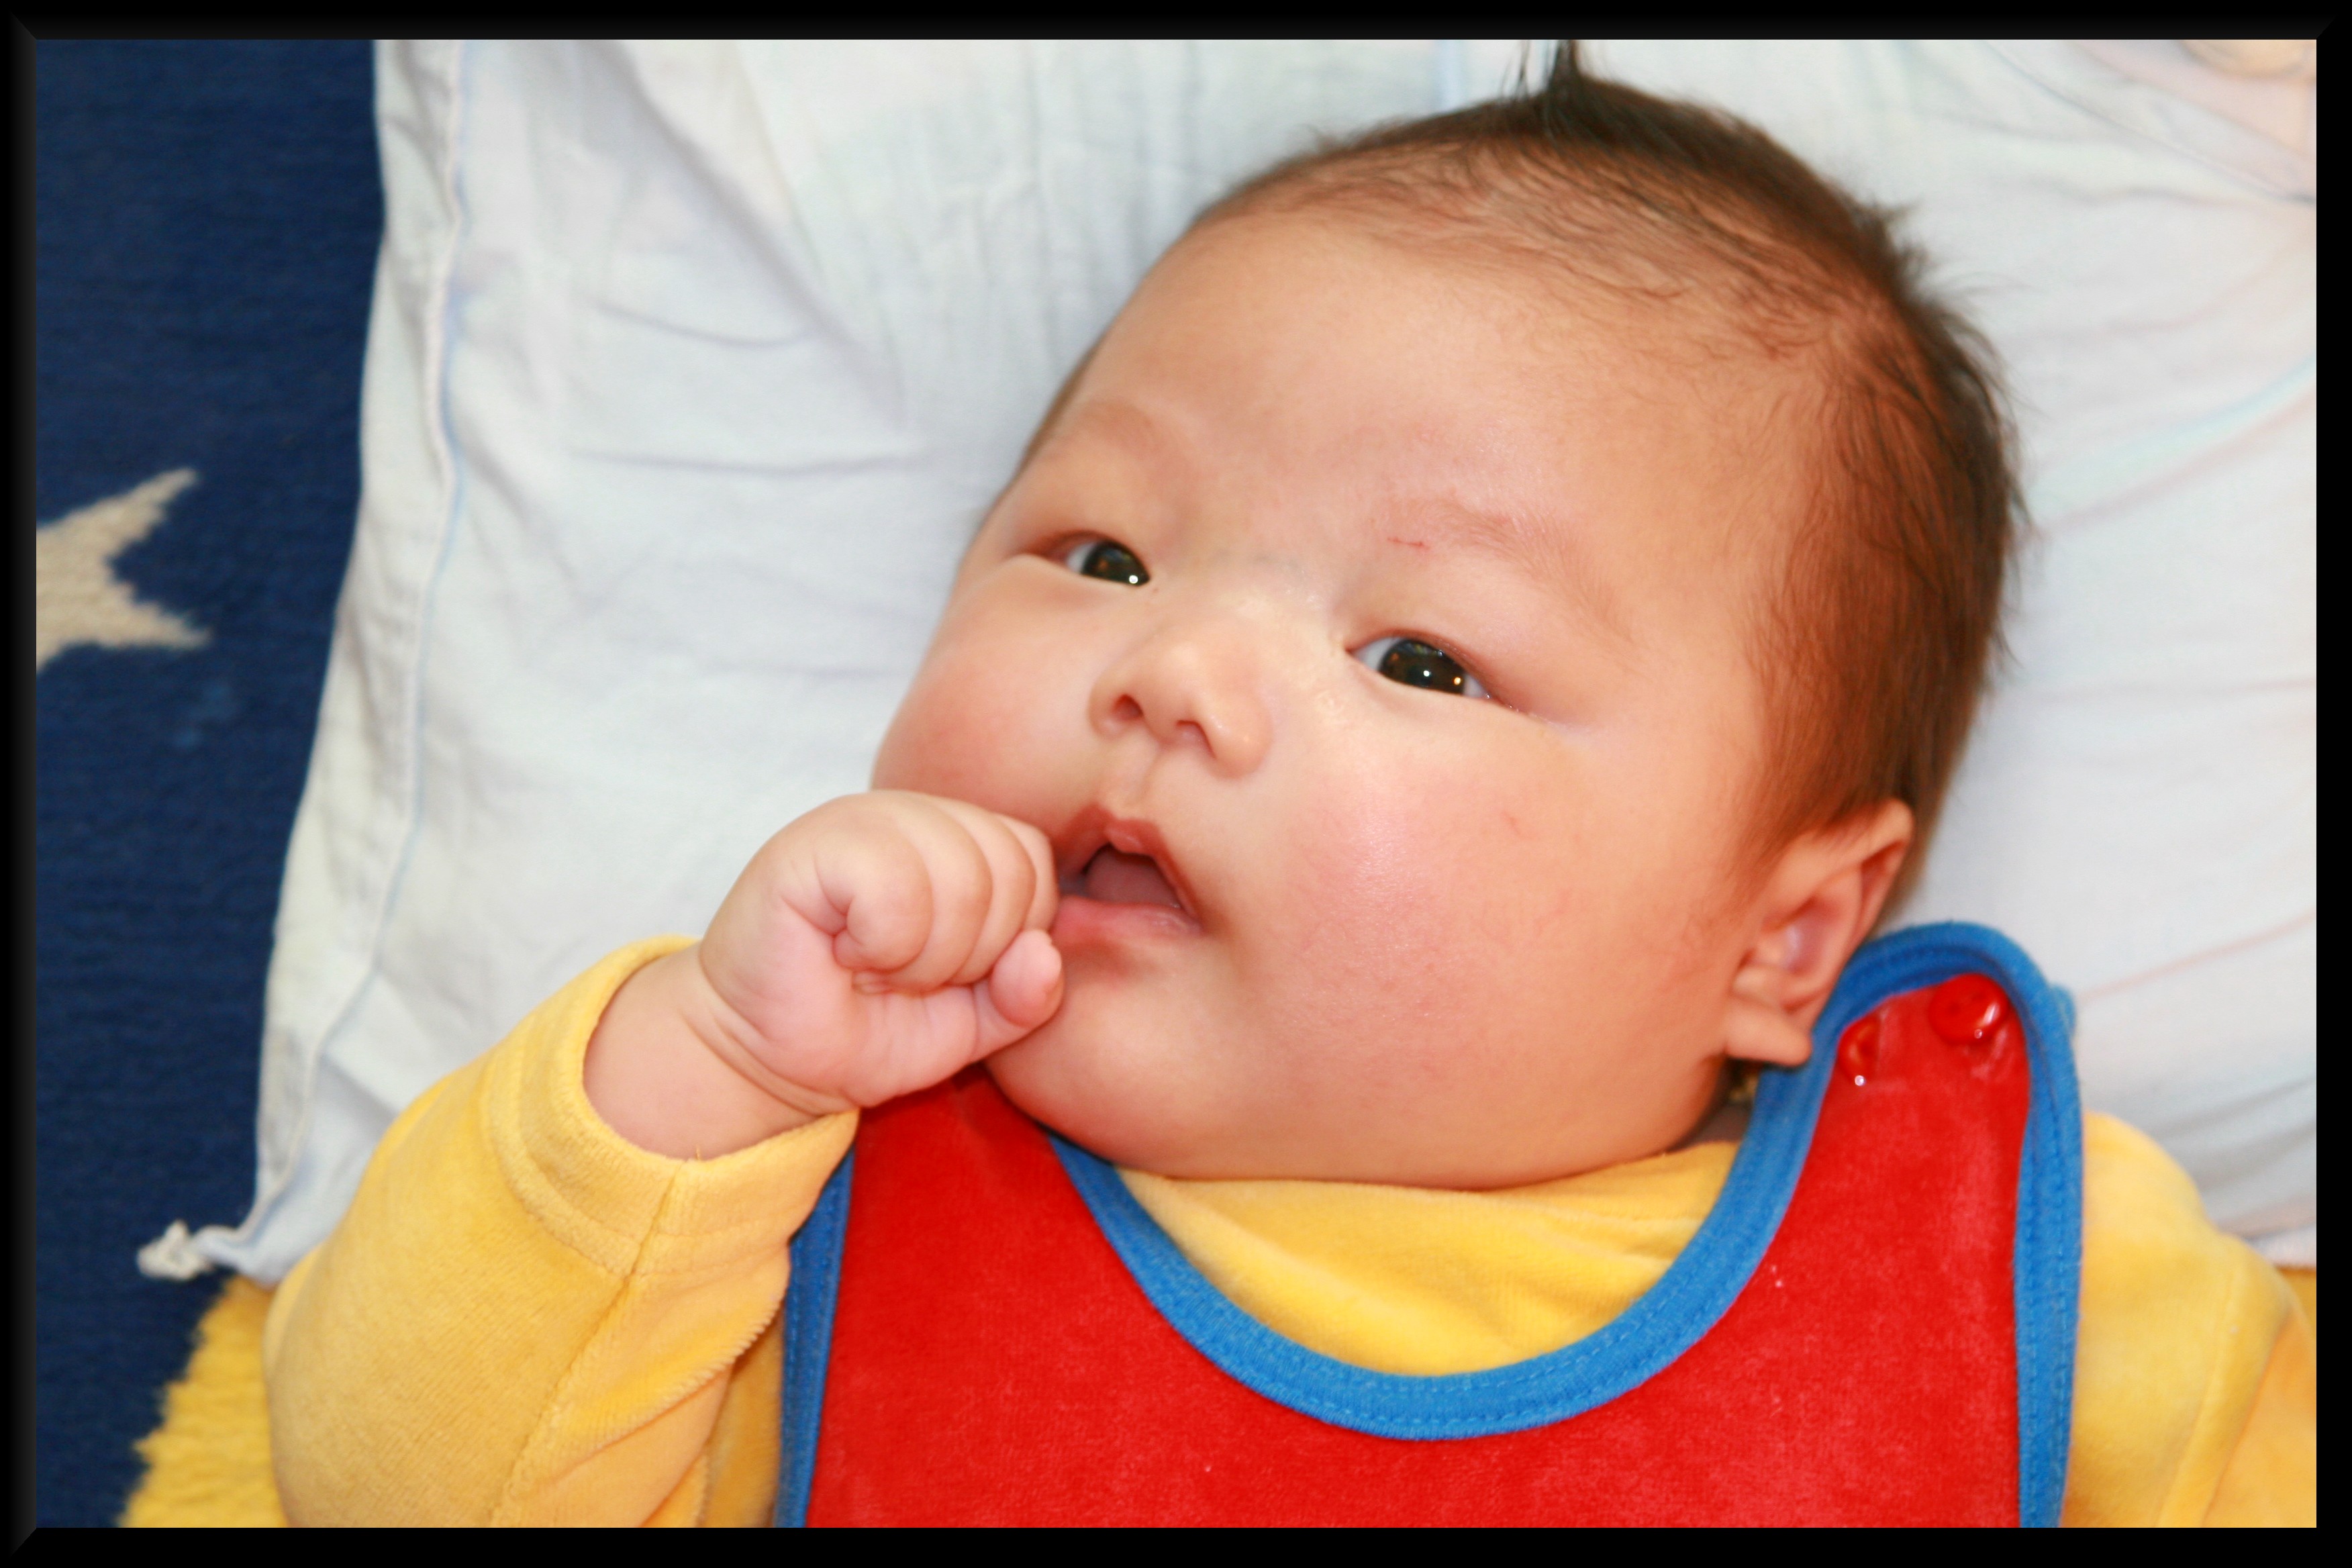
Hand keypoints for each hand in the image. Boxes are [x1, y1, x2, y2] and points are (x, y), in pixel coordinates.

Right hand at [584, 792, 1062, 1156]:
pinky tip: (843, 953)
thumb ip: (1025, 997)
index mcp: (955, 837)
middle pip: (1008, 870)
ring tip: (871, 967)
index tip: (944, 974)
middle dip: (966, 957)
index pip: (1033, 862)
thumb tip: (1042, 952)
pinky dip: (881, 945)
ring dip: (920, 959)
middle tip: (900, 976)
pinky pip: (896, 887)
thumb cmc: (864, 1029)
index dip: (1005, 941)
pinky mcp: (811, 844)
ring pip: (960, 878)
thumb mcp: (970, 1025)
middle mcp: (912, 813)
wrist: (765, 1060)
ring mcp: (859, 818)